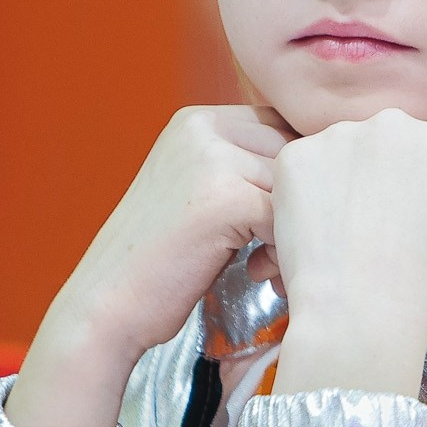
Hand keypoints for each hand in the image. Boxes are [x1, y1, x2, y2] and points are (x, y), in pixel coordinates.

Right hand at [4, 106, 286, 426]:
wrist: (105, 307)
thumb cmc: (159, 262)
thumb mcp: (197, 194)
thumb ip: (243, 169)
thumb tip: (322, 167)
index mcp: (198, 119)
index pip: (281, 128)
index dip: (296, 177)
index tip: (288, 219)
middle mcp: (204, 126)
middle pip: (295, 153)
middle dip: (301, 202)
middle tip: (281, 249)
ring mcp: (212, 159)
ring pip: (296, 187)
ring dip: (297, 229)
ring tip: (270, 264)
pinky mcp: (224, 198)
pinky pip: (287, 218)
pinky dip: (285, 251)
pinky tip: (260, 274)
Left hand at [270, 110, 426, 398]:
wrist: (359, 308)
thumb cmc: (424, 283)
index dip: (422, 188)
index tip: (412, 220)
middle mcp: (396, 124)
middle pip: (388, 142)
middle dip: (383, 174)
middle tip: (375, 225)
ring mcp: (341, 136)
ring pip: (343, 150)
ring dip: (344, 177)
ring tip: (344, 230)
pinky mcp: (296, 155)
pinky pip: (302, 166)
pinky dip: (305, 191)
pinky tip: (316, 228)